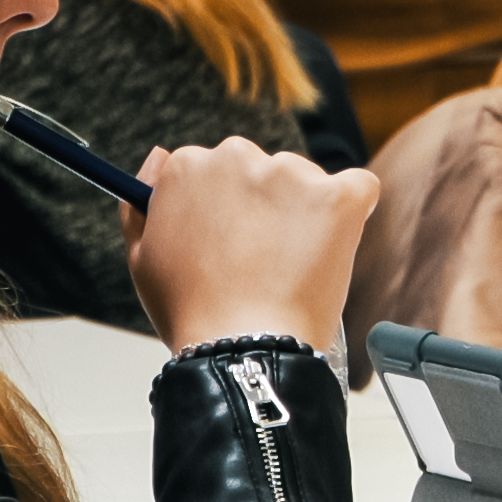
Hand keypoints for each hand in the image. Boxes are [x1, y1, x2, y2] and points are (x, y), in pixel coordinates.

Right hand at [123, 139, 378, 353]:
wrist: (243, 345)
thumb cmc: (192, 310)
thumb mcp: (142, 256)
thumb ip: (142, 201)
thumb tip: (160, 156)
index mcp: (188, 166)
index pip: (217, 171)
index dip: (228, 211)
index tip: (233, 243)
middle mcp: (237, 157)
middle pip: (263, 171)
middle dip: (267, 207)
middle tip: (263, 260)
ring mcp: (290, 174)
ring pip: (308, 182)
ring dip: (307, 213)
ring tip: (292, 267)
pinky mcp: (337, 196)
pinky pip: (359, 188)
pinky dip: (354, 212)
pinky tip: (335, 246)